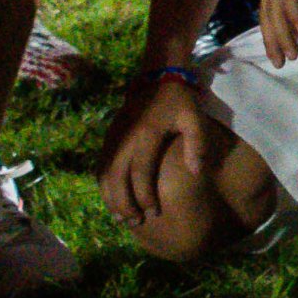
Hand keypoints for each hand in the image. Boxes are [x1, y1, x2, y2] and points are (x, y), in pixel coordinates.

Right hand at [98, 72, 213, 232]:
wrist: (157, 75)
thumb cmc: (180, 100)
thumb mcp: (194, 118)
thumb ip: (197, 145)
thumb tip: (197, 173)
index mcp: (147, 134)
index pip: (140, 172)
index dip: (145, 196)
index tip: (154, 212)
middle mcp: (125, 137)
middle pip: (117, 177)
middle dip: (124, 203)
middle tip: (135, 222)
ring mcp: (113, 136)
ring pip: (104, 173)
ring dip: (110, 197)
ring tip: (121, 217)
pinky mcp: (109, 136)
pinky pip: (100, 164)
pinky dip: (103, 185)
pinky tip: (111, 198)